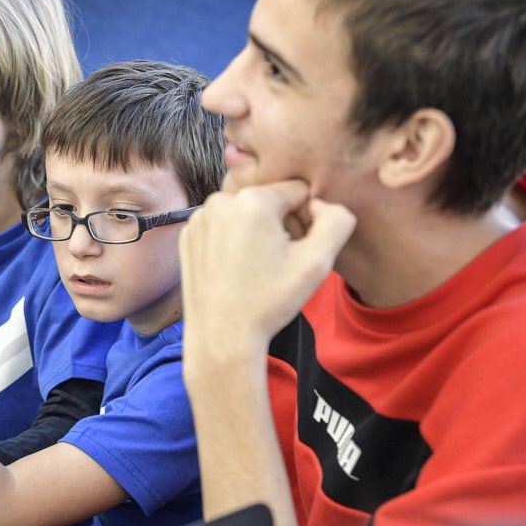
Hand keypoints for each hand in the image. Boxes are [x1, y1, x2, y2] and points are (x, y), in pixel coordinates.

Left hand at [180, 180, 356, 363]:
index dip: (307, 219)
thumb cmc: (269, 301)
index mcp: (253, 199)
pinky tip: (235, 268)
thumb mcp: (318, 262)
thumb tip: (322, 204)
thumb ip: (337, 221)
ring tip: (256, 266)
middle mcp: (220, 199)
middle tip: (277, 261)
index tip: (298, 249)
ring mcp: (199, 217)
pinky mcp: (188, 235)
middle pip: (269, 199)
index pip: (298, 191)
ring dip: (256, 231)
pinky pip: (222, 226)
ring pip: (245, 212)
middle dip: (281, 223)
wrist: (222, 335)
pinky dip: (232, 239)